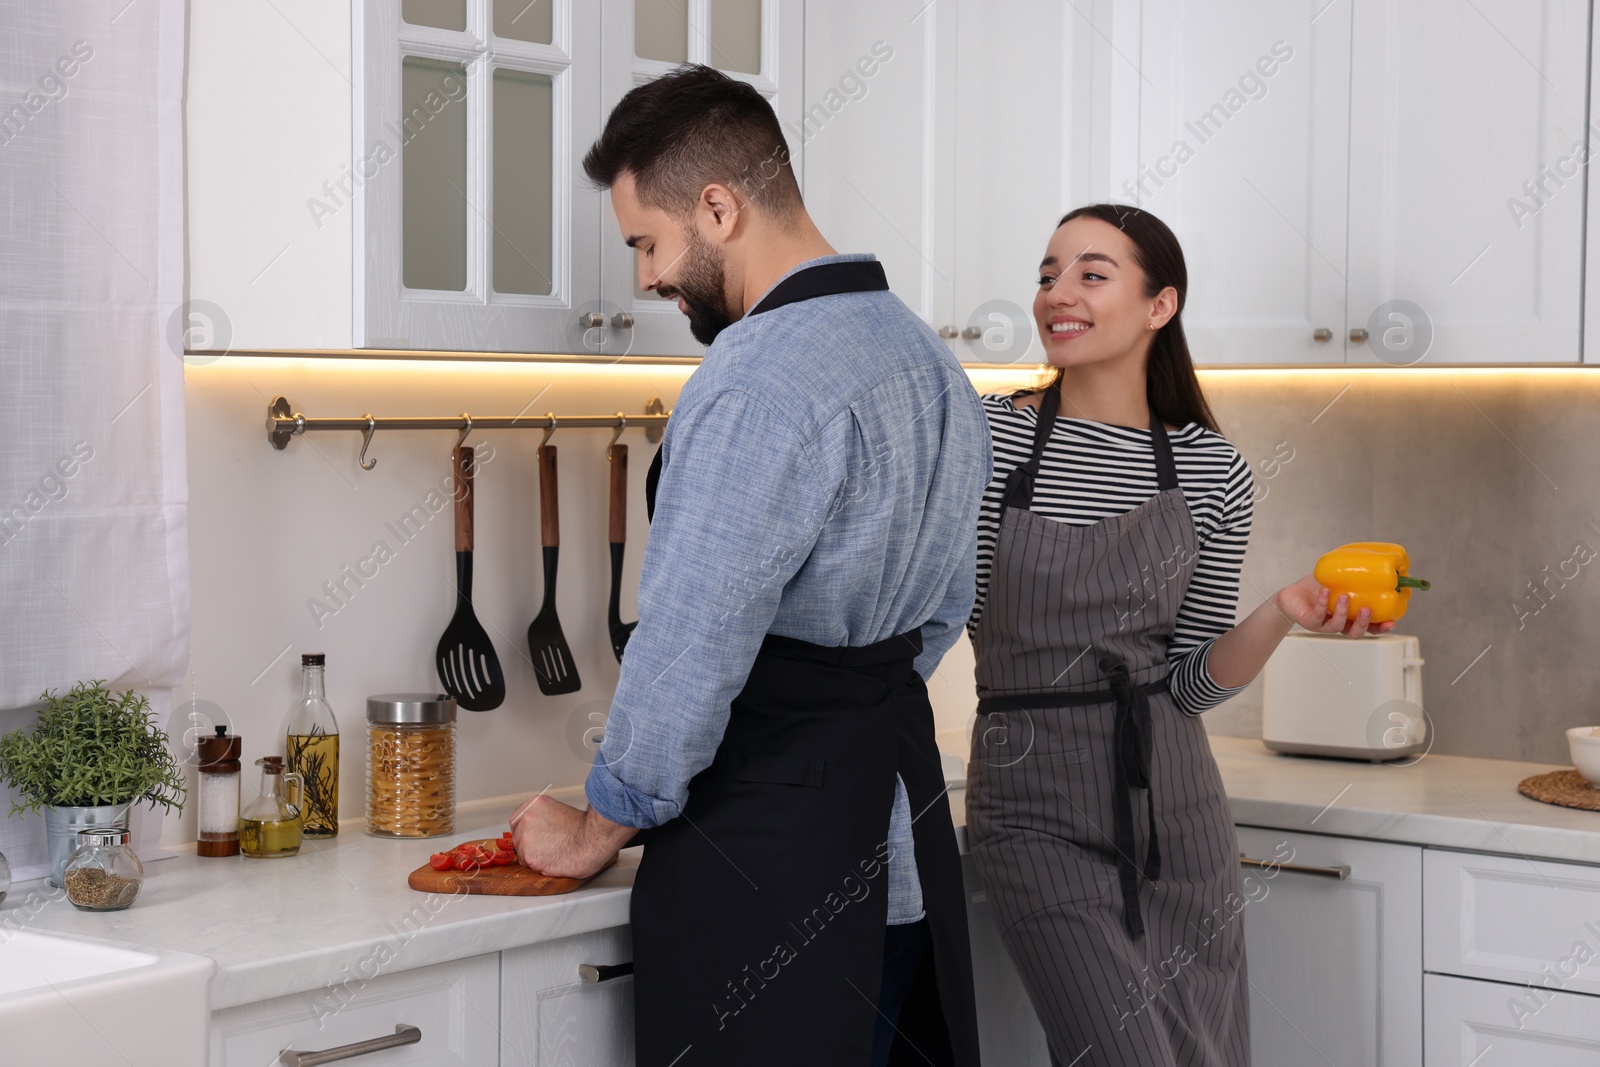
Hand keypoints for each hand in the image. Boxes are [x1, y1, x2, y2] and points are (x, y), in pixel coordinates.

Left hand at [509, 795, 635, 878]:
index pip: (516, 821)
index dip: (524, 832)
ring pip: (523, 854)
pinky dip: (541, 866)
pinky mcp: (529, 857)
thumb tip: (536, 829)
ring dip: (536, 857)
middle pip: (518, 838)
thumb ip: (541, 818)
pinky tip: (555, 859)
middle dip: (529, 846)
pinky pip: (531, 866)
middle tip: (548, 847)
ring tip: (555, 852)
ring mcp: (526, 838)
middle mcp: (526, 820)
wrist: (592, 840)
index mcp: (533, 805)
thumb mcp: (558, 811)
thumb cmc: (583, 828)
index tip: (532, 837)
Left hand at [1273, 574, 1395, 638]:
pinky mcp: (1309, 621)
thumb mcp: (1340, 581)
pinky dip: (1323, 602)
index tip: (1392, 621)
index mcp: (1350, 618)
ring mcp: (1324, 624)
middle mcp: (1339, 624)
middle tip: (1367, 610)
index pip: (1370, 627)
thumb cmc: (1319, 589)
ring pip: (1337, 626)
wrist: (1293, 595)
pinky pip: (1318, 615)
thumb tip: (1375, 558)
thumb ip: (1355, 574)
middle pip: (1355, 633)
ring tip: (1344, 596)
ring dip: (1342, 612)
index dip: (1381, 627)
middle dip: (1363, 623)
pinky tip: (1325, 590)